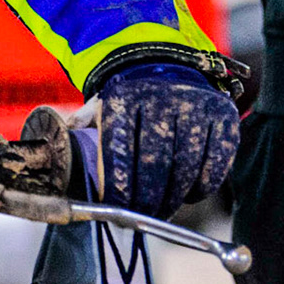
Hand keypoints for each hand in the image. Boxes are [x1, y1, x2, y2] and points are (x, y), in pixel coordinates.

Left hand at [94, 62, 237, 217]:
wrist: (167, 67)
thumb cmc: (128, 101)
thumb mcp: (101, 107)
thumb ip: (82, 132)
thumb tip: (58, 159)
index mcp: (123, 96)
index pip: (120, 150)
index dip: (118, 185)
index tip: (116, 207)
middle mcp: (160, 96)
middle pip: (155, 163)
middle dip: (147, 198)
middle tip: (142, 215)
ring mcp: (195, 106)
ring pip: (187, 167)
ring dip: (174, 197)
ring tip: (162, 209)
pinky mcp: (224, 117)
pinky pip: (216, 164)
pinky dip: (202, 187)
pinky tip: (188, 193)